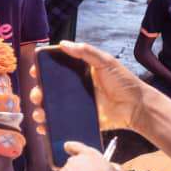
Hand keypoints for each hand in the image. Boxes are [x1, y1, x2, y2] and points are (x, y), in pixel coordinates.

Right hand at [29, 41, 146, 132]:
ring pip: (50, 109)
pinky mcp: (77, 121)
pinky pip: (59, 124)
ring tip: (40, 114)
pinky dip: (49, 127)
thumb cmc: (123, 81)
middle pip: (48, 91)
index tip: (35, 72)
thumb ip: (86, 52)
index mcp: (78, 74)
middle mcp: (73, 90)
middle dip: (38, 94)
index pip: (55, 71)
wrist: (135, 106)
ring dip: (40, 112)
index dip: (43, 71)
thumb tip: (62, 43)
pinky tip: (44, 127)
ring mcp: (74, 106)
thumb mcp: (105, 62)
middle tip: (37, 96)